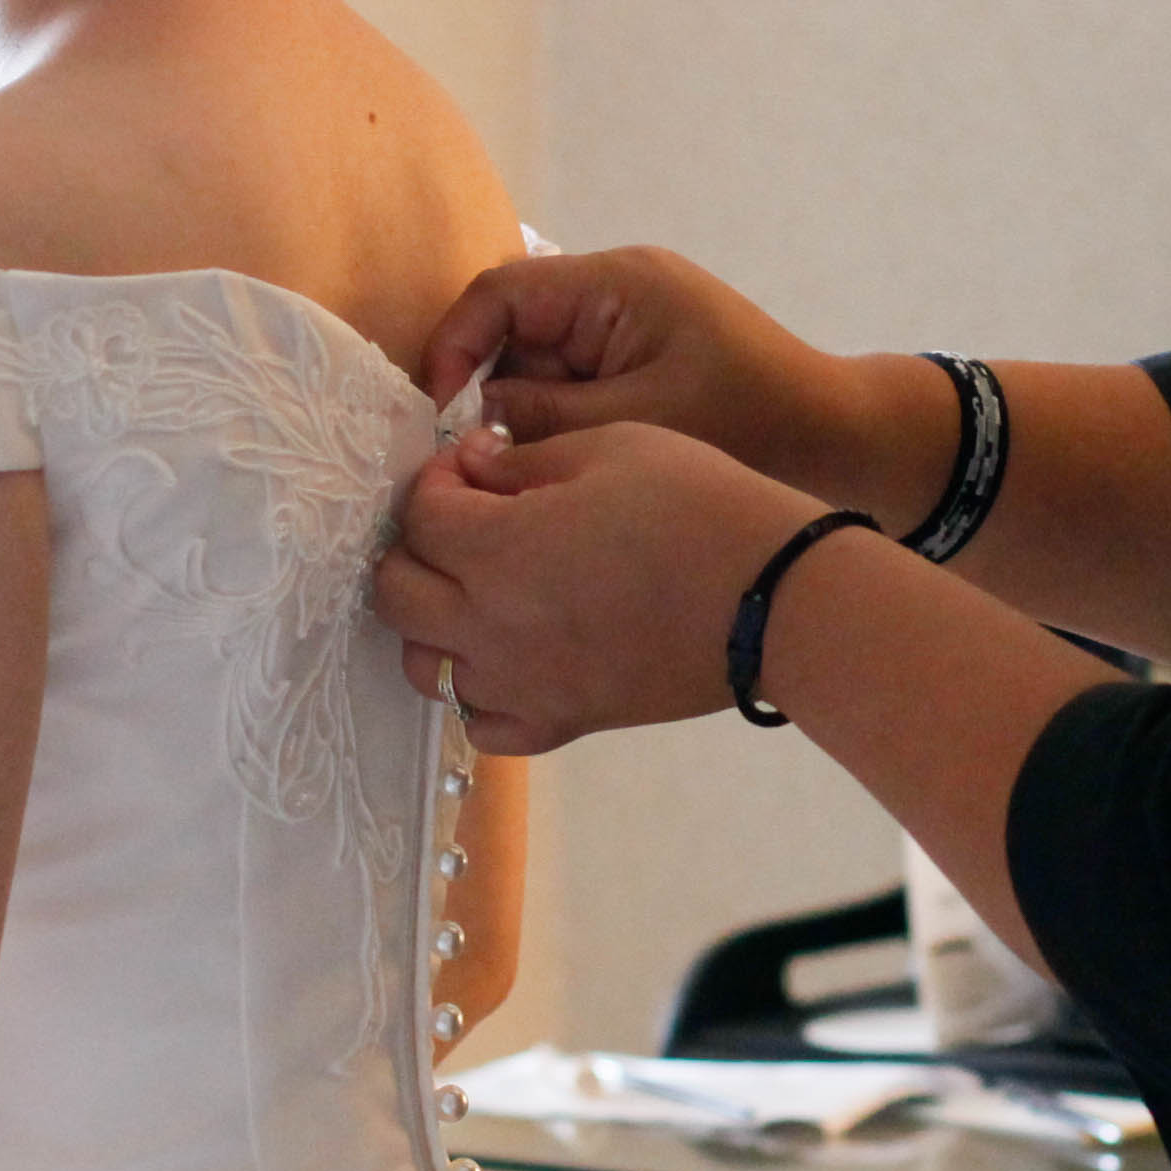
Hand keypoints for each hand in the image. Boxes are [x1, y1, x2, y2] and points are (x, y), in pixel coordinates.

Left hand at [373, 421, 825, 752]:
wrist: (775, 598)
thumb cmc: (698, 504)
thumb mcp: (608, 445)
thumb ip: (522, 459)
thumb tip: (472, 468)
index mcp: (496, 550)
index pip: (419, 515)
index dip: (437, 479)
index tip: (473, 464)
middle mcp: (489, 627)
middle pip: (395, 593)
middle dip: (415, 546)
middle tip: (464, 521)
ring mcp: (520, 685)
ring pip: (425, 665)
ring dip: (435, 621)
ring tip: (479, 589)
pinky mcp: (560, 725)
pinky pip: (479, 724)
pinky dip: (477, 691)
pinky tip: (506, 655)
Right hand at [421, 247, 924, 517]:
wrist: (848, 445)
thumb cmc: (756, 425)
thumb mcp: (640, 422)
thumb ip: (547, 417)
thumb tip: (472, 427)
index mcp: (618, 284)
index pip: (502, 292)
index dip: (455, 346)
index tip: (435, 413)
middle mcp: (617, 294)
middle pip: (514, 333)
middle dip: (492, 396)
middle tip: (480, 465)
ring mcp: (629, 331)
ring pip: (539, 370)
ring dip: (528, 422)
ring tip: (531, 479)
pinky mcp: (642, 367)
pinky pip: (576, 390)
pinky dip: (562, 430)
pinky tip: (565, 476)